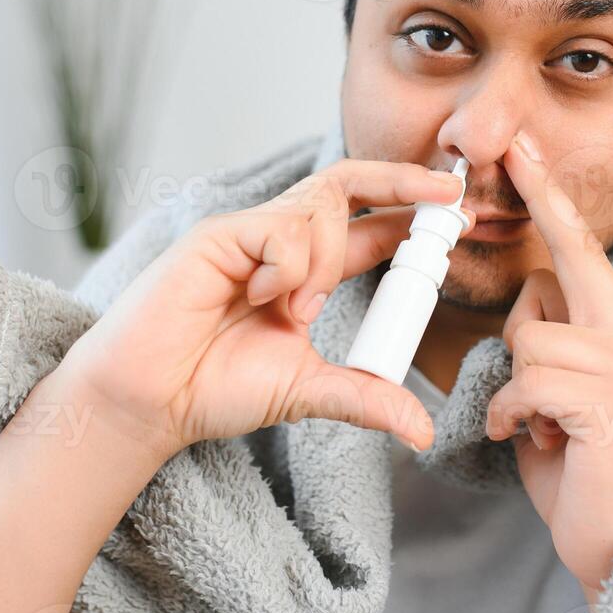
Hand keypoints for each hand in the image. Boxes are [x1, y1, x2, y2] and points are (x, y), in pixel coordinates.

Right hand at [58, 158, 475, 457]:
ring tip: (300, 313)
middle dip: (403, 181)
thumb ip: (364, 397)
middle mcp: (282, 243)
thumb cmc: (214, 389)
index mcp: (308, 273)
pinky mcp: (219, 235)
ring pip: (319, 205)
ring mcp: (250, 234)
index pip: (371, 227)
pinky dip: (287, 265)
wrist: (149, 402)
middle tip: (450, 193)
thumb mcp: (307, 392)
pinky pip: (279, 228)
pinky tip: (260, 299)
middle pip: (350, 183)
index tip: (463, 216)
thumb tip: (422, 431)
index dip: (415, 217)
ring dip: (326, 259)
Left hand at [484, 131, 612, 606]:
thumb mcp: (559, 395)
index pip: (580, 249)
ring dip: (517, 395)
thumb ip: (549, 345)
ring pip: (526, 341)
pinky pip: (525, 383)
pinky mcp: (608, 403)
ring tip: (548, 432)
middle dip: (522, 336)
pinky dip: (514, 418)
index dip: (548, 196)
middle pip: (542, 289)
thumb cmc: (583, 469)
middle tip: (539, 400)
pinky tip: (544, 445)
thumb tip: (528, 317)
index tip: (521, 148)